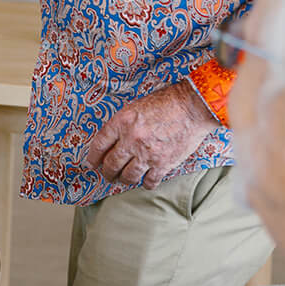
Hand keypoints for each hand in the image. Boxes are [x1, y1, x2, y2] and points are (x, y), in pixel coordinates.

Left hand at [84, 83, 218, 188]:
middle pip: (111, 164)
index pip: (99, 144)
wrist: (193, 107)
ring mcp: (147, 154)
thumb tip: (113, 140)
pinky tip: (146, 181)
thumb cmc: (166, 102)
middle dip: (107, 172)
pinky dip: (146, 183)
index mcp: (121, 122)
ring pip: (127, 176)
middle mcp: (131, 139)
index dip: (93, 157)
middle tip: (107, 175)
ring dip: (124, 180)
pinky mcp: (163, 164)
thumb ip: (123, 124)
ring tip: (124, 179)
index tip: (91, 163)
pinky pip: (149, 181)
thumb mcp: (136, 107)